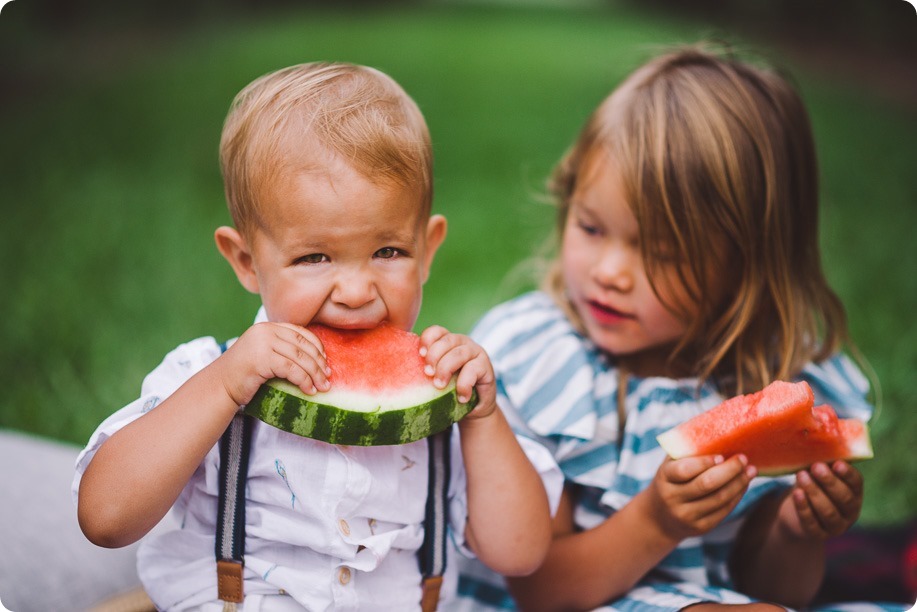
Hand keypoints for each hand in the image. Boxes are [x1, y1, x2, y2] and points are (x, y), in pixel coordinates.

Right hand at [216, 322, 330, 406]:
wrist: (220, 386)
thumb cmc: (244, 376)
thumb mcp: (265, 355)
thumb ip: (283, 350)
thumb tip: (318, 360)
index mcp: (268, 327)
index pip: (301, 333)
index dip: (317, 348)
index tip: (326, 363)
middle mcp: (265, 331)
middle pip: (303, 345)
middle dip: (319, 363)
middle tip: (328, 378)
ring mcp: (263, 343)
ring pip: (300, 358)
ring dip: (315, 374)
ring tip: (323, 387)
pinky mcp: (262, 358)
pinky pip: (291, 369)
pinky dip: (304, 381)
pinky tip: (309, 391)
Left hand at [419, 325, 496, 418]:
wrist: (475, 408)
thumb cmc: (450, 391)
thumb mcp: (437, 378)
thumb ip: (427, 370)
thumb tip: (403, 370)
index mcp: (448, 342)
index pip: (437, 331)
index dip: (427, 339)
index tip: (420, 354)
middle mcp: (463, 343)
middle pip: (447, 341)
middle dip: (434, 357)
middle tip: (427, 373)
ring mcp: (476, 353)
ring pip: (459, 354)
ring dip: (446, 369)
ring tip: (439, 386)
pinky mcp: (486, 366)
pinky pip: (473, 370)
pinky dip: (464, 384)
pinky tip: (461, 396)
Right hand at [646, 454, 755, 540]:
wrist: (658, 517)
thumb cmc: (671, 480)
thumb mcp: (670, 464)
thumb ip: (688, 451)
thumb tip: (717, 432)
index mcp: (664, 477)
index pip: (685, 469)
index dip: (704, 462)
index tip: (722, 455)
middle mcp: (673, 498)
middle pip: (706, 484)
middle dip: (729, 470)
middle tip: (744, 458)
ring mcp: (686, 515)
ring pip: (719, 498)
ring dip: (739, 483)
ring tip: (751, 470)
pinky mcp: (700, 527)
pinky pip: (723, 511)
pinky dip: (737, 496)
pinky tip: (744, 484)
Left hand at [778, 461, 862, 540]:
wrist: (799, 511)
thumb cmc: (813, 485)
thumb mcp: (819, 474)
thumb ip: (823, 464)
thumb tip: (816, 444)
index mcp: (855, 493)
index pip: (856, 483)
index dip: (848, 474)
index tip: (837, 463)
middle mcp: (850, 512)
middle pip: (844, 498)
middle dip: (829, 482)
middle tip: (816, 466)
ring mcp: (836, 526)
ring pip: (828, 512)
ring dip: (814, 493)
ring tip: (801, 476)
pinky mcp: (818, 535)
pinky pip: (812, 523)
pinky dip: (803, 508)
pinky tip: (796, 494)